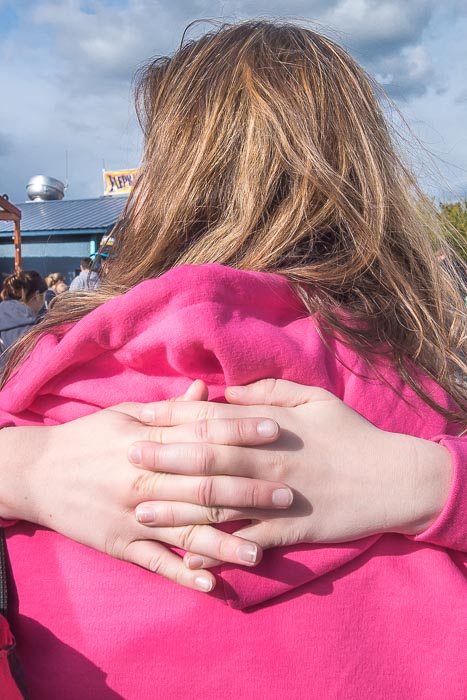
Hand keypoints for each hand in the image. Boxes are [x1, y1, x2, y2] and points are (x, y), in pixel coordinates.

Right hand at [0, 381, 291, 591]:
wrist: (37, 472)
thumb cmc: (88, 438)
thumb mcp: (125, 414)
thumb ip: (171, 408)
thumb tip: (207, 389)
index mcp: (147, 442)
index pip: (203, 434)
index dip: (241, 430)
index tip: (277, 430)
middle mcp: (144, 479)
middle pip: (204, 485)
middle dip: (249, 490)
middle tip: (289, 495)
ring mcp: (132, 516)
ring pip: (186, 531)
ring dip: (226, 544)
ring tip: (263, 553)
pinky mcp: (120, 545)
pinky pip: (156, 563)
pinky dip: (183, 573)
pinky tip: (214, 584)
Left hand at [129, 379, 451, 568]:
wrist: (392, 478)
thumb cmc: (351, 433)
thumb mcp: (314, 398)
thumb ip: (268, 391)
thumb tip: (227, 389)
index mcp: (271, 425)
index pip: (213, 418)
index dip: (174, 416)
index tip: (142, 415)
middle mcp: (267, 459)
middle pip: (206, 457)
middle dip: (163, 455)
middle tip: (127, 456)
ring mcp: (276, 497)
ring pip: (218, 501)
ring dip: (177, 505)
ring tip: (141, 508)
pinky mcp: (288, 530)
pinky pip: (244, 541)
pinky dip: (215, 547)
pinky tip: (186, 553)